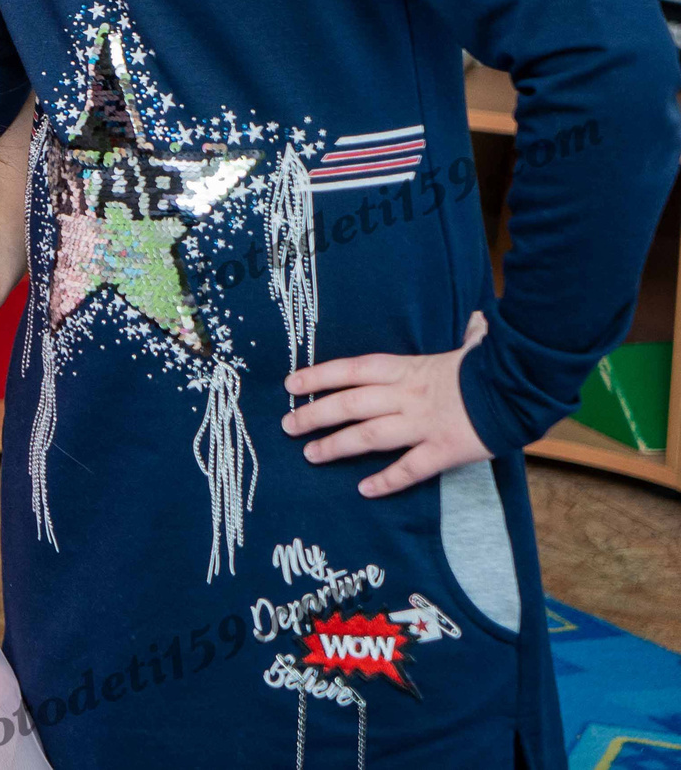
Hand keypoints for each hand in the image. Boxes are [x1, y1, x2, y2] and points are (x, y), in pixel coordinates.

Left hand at [284, 310, 494, 497]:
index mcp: (408, 368)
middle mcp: (407, 395)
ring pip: (369, 436)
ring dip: (337, 446)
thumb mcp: (474, 346)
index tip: (290, 385)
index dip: (318, 376)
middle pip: (350, 404)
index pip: (351, 369)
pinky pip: (409, 469)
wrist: (525, 388)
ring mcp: (424, 424)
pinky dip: (387, 481)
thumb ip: (470, 337)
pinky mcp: (444, 450)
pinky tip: (365, 490)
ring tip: (311, 455)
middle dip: (314, 415)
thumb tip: (480, 323)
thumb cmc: (497, 366)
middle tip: (288, 427)